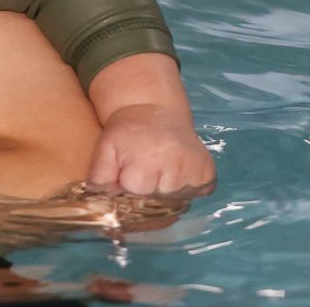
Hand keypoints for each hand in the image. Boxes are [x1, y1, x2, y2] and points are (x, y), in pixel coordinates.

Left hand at [87, 104, 215, 196]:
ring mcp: (196, 173)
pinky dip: (184, 189)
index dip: (128, 186)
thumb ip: (100, 175)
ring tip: (158, 170)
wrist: (155, 109)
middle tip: (143, 170)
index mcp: (148, 162)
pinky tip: (174, 173)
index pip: (136, 194)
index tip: (127, 173)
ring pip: (176, 201)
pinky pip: (195, 195)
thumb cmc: (127, 131)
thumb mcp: (106, 148)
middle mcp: (176, 169)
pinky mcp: (209, 174)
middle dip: (146, 191)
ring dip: (165, 192)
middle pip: (157, 200)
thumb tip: (101, 199)